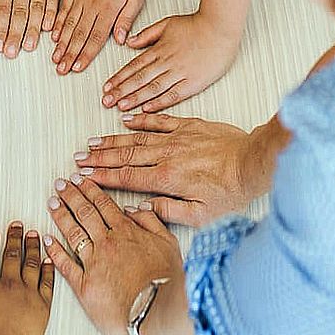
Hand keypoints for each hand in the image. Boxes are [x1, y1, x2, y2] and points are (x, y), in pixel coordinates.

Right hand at [0, 222, 54, 334]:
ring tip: (34, 234)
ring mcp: (28, 295)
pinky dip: (48, 269)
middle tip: (17, 225)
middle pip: (12, 255)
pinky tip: (49, 259)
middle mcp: (9, 286)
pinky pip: (48, 283)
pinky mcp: (42, 307)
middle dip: (14, 237)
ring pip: (31, 263)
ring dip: (32, 246)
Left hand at [43, 176, 183, 334]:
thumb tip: (136, 208)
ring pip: (72, 233)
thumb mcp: (169, 245)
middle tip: (60, 184)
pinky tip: (47, 240)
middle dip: (71, 196)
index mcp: (127, 232)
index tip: (80, 179)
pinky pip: (65, 264)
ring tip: (51, 203)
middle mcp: (106, 243)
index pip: (104, 205)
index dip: (90, 190)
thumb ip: (152, 223)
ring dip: (60, 215)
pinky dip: (54, 251)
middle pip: (85, 213)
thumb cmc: (167, 283)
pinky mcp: (84, 286)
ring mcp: (93, 264)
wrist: (158, 313)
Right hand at [51, 0, 143, 74]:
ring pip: (68, 25)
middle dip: (69, 55)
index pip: (96, 38)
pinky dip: (57, 24)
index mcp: (108, 10)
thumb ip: (127, 19)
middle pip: (79, 35)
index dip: (86, 54)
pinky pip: (63, 10)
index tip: (78, 67)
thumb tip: (121, 39)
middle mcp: (92, 6)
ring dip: (61, 44)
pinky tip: (53, 35)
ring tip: (55, 57)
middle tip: (62, 69)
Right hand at [75, 112, 282, 225]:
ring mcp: (178, 137)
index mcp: (168, 178)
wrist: (254, 162)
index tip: (85, 175)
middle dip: (100, 158)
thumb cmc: (231, 192)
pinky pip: (160, 120)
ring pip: (137, 138)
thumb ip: (168, 211)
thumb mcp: (201, 214)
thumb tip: (141, 209)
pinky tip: (126, 120)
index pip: (127, 177)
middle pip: (126, 156)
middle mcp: (168, 155)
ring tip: (93, 142)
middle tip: (80, 158)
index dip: (103, 177)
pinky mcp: (190, 125)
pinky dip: (141, 120)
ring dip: (113, 140)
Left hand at [102, 11, 240, 112]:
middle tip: (106, 102)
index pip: (134, 66)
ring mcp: (180, 73)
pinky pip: (173, 94)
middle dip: (121, 91)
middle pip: (139, 79)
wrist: (221, 28)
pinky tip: (147, 109)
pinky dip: (159, 102)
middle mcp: (167, 63)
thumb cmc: (196, 25)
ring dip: (135, 98)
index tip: (106, 87)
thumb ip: (147, 34)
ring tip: (120, 107)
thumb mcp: (167, 23)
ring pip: (153, 88)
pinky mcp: (194, 82)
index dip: (119, 77)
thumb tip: (129, 42)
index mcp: (159, 49)